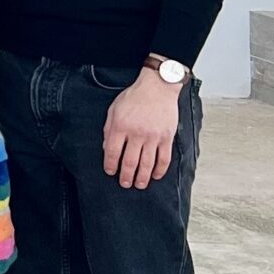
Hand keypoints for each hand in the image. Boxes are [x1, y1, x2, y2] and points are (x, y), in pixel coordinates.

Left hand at [104, 69, 181, 187]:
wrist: (157, 88)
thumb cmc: (134, 98)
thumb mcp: (114, 110)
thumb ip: (109, 129)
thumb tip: (106, 149)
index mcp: (120, 126)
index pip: (112, 151)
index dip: (110, 164)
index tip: (109, 172)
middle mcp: (136, 133)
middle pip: (129, 161)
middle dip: (126, 176)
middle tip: (124, 184)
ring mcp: (153, 136)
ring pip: (147, 163)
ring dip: (142, 177)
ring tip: (138, 185)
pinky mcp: (166, 137)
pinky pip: (164, 159)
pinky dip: (160, 170)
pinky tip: (155, 176)